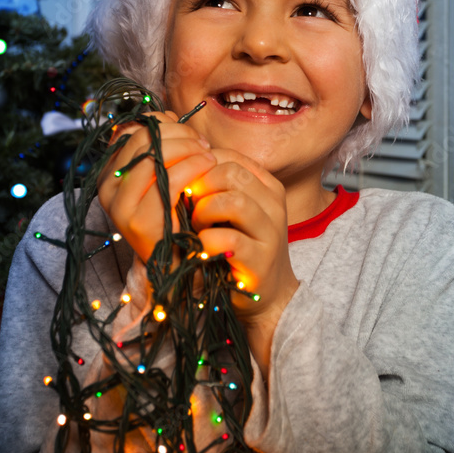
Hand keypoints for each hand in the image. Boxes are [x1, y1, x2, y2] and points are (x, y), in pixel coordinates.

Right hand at [97, 111, 216, 263]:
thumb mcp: (164, 174)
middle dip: (179, 135)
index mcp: (109, 172)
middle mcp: (106, 187)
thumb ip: (161, 145)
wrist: (179, 262)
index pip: (134, 130)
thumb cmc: (176, 212)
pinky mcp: (139, 220)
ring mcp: (120, 205)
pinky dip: (194, 166)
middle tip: (203, 144)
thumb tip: (164, 114)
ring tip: (209, 155)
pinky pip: (170, 178)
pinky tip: (209, 166)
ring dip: (189, 148)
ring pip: (155, 154)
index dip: (165, 125)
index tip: (189, 135)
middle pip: (144, 139)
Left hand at [185, 149, 299, 325]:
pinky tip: (201, 249)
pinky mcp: (261, 260)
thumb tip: (180, 163)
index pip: (229, 157)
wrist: (269, 295)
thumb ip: (216, 186)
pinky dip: (206, 242)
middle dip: (199, 186)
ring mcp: (270, 232)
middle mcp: (273, 204)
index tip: (185, 184)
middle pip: (230, 173)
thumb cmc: (241, 247)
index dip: (199, 165)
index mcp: (267, 186)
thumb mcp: (233, 210)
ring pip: (233, 201)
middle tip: (188, 205)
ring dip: (203, 212)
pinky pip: (228, 239)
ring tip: (196, 226)